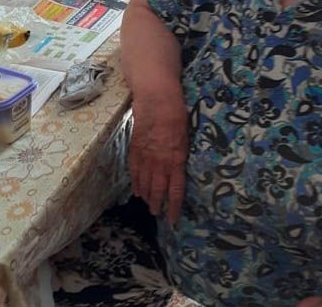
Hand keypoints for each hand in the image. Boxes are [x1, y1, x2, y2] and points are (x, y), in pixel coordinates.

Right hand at [128, 93, 187, 223]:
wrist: (156, 100)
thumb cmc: (177, 115)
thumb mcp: (186, 137)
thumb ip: (181, 155)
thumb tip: (179, 168)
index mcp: (176, 161)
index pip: (175, 191)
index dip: (174, 207)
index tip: (173, 220)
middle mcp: (160, 163)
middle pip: (158, 191)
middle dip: (158, 205)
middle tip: (157, 214)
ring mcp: (145, 158)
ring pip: (145, 184)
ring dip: (147, 196)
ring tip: (148, 205)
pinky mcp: (135, 150)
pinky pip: (134, 172)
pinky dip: (135, 183)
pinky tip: (137, 191)